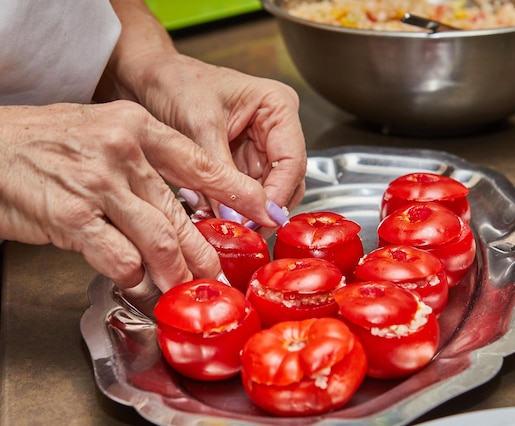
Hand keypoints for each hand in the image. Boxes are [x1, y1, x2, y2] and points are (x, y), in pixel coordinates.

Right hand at [0, 101, 277, 291]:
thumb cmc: (47, 143)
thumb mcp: (105, 134)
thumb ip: (146, 167)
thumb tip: (183, 209)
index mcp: (138, 127)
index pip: (203, 164)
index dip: (240, 191)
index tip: (266, 211)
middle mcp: (123, 150)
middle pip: (183, 214)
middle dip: (206, 253)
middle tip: (222, 275)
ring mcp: (98, 182)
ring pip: (159, 240)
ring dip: (176, 274)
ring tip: (185, 290)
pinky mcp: (71, 216)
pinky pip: (119, 258)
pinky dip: (134, 279)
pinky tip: (138, 285)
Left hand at [95, 0, 305, 214]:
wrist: (148, 79)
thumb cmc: (175, 83)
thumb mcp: (200, 125)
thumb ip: (221, 172)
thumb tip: (238, 215)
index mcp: (278, 107)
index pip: (292, 161)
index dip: (279, 194)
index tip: (260, 220)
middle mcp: (275, 129)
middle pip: (286, 181)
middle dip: (263, 208)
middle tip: (243, 233)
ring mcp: (259, 148)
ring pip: (266, 192)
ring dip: (245, 211)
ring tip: (223, 225)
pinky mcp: (241, 162)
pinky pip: (244, 192)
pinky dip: (230, 206)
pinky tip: (212, 215)